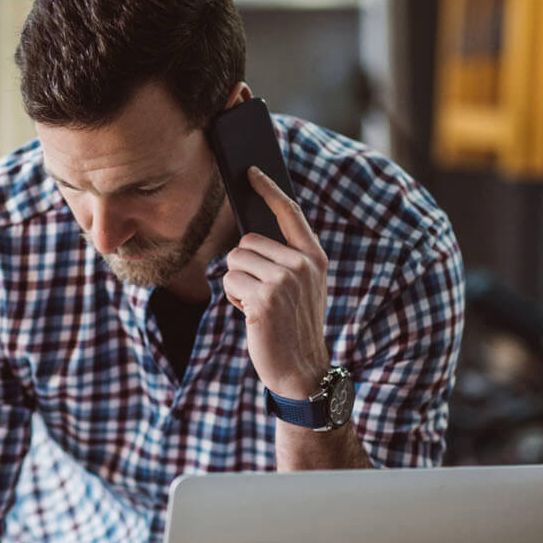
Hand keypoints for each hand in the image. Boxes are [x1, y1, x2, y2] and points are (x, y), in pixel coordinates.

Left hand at [222, 166, 330, 398]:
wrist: (303, 371)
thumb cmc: (294, 327)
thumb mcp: (303, 288)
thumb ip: (287, 259)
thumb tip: (251, 234)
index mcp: (314, 258)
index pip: (289, 213)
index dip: (268, 189)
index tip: (250, 171)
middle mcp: (302, 265)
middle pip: (247, 242)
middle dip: (244, 267)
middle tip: (262, 295)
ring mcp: (284, 282)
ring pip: (234, 261)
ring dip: (237, 284)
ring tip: (258, 306)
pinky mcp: (263, 300)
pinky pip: (228, 281)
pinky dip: (233, 299)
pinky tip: (252, 316)